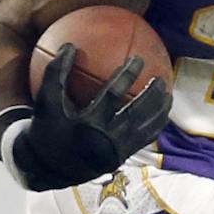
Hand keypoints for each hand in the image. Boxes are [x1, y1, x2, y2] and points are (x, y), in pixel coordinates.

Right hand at [11, 46, 170, 190]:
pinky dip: (154, 126)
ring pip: (145, 130)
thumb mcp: (45, 102)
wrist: (46, 168)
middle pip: (136, 114)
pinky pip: (143, 141)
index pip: (112, 96)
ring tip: (168, 95)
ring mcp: (115, 152)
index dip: (127, 76)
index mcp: (87, 125)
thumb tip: (69, 45)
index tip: (138, 59)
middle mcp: (105, 140)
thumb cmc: (45, 129)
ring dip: (160, 112)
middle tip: (161, 77)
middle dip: (151, 95)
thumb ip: (56, 74)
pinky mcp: (120, 159)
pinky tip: (159, 114)